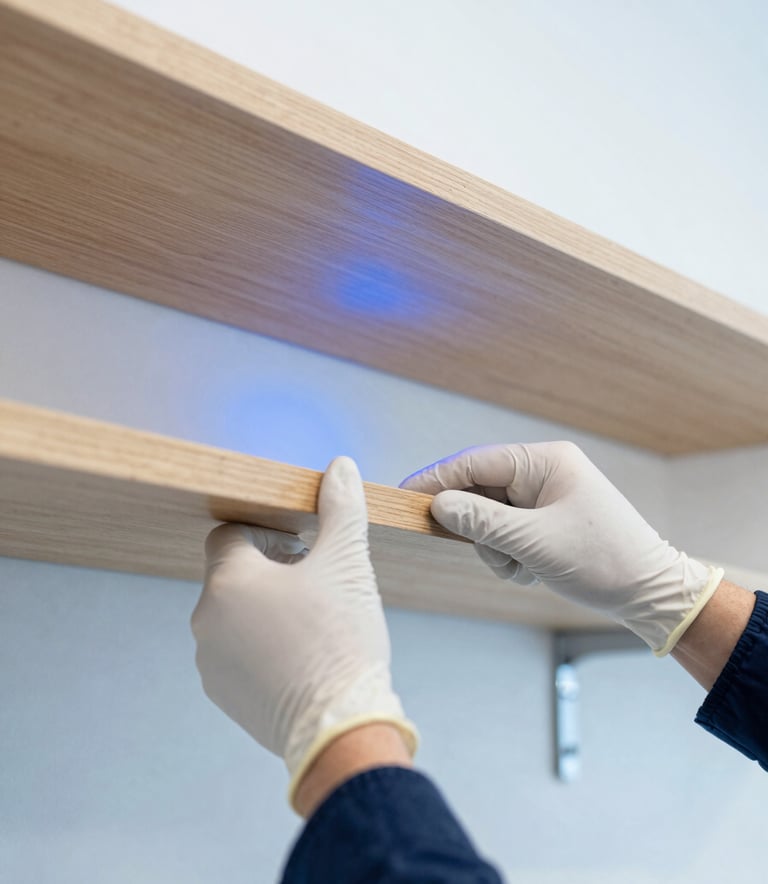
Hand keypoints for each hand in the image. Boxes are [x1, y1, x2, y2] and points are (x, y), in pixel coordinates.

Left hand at [192, 456, 417, 809]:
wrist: (340, 728)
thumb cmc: (341, 640)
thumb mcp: (346, 563)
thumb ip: (340, 509)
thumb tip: (340, 467)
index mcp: (228, 581)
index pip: (230, 534)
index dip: (267, 534)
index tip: (302, 550)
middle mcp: (206, 620)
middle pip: (232, 574)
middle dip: (271, 571)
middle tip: (315, 585)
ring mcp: (210, 661)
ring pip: (234, 614)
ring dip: (265, 608)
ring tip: (311, 623)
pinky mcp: (223, 694)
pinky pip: (236, 652)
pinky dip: (260, 646)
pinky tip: (300, 656)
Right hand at [401, 442, 722, 655]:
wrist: (651, 594)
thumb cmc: (602, 561)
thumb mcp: (534, 542)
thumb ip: (481, 520)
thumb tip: (437, 504)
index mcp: (545, 462)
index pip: (475, 462)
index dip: (437, 479)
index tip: (404, 496)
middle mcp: (543, 472)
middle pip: (480, 490)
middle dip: (478, 527)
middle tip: (492, 553)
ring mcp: (545, 496)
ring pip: (490, 516)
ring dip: (495, 547)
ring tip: (522, 568)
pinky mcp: (546, 520)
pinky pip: (507, 532)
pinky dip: (509, 555)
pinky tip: (531, 571)